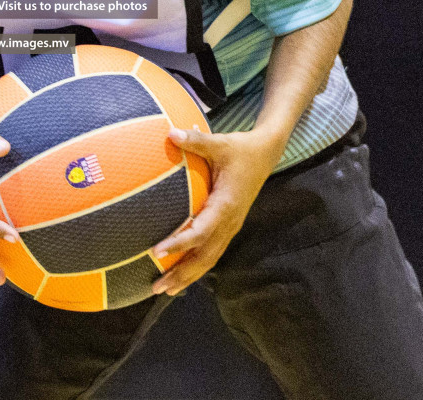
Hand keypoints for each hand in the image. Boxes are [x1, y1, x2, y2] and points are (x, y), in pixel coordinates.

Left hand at [151, 127, 283, 295]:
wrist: (265, 155)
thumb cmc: (240, 149)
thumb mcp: (220, 142)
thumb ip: (196, 140)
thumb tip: (170, 133)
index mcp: (226, 205)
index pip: (201, 231)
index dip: (180, 243)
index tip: (157, 251)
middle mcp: (230, 222)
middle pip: (205, 256)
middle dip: (182, 274)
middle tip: (157, 287)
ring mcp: (231, 227)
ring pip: (210, 259)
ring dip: (188, 276)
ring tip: (166, 289)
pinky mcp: (229, 227)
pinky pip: (212, 251)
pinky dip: (197, 265)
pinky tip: (181, 273)